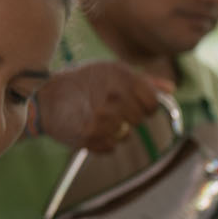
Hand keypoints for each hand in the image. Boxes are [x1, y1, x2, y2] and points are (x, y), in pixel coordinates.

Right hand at [32, 61, 168, 153]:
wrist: (45, 98)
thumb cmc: (82, 82)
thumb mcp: (112, 71)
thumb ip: (145, 81)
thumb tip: (172, 90)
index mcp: (122, 79)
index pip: (152, 103)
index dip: (146, 106)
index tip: (135, 104)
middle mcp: (114, 98)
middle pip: (139, 120)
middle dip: (128, 117)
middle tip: (109, 109)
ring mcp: (102, 119)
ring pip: (125, 135)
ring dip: (114, 130)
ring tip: (96, 117)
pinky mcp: (89, 137)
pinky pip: (111, 147)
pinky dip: (102, 142)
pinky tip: (89, 128)